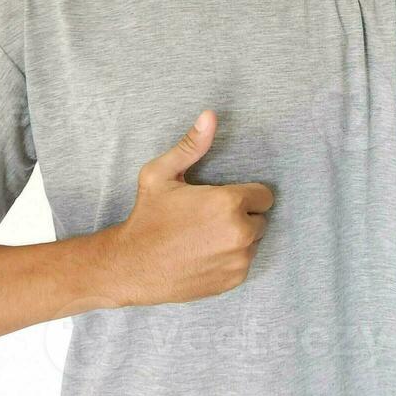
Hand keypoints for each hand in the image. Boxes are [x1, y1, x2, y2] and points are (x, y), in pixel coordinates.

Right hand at [92, 111, 273, 305]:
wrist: (131, 266)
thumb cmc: (147, 216)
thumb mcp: (161, 174)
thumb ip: (192, 144)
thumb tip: (210, 115)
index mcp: (229, 203)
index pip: (264, 195)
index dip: (244, 194)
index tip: (222, 199)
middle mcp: (240, 233)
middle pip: (261, 218)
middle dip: (242, 216)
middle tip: (210, 218)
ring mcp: (238, 260)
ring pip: (253, 241)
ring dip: (238, 238)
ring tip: (206, 236)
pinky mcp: (233, 280)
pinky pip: (244, 263)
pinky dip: (231, 258)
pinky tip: (205, 254)